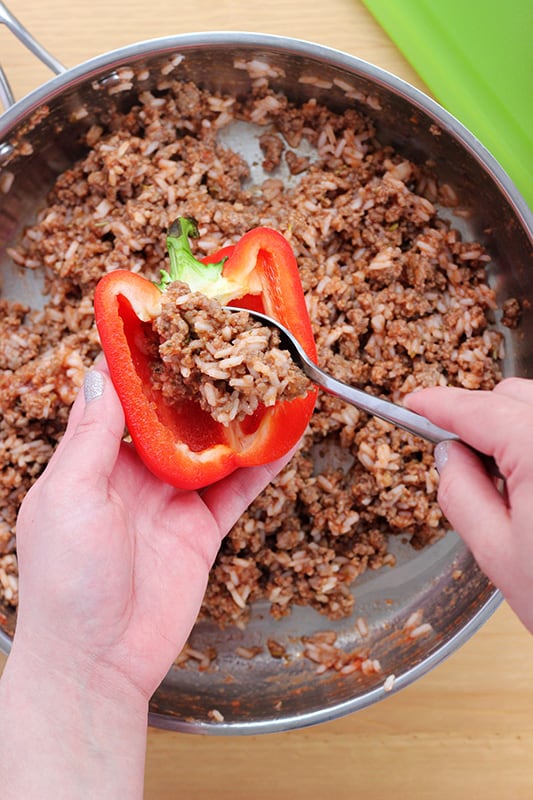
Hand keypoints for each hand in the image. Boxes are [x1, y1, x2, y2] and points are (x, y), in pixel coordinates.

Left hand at [0, 360, 293, 798]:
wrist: (97, 661)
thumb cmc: (66, 581)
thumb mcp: (70, 496)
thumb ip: (92, 436)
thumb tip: (101, 371)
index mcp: (94, 461)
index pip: (122, 397)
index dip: (144, 360)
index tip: (167, 321)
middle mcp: (135, 474)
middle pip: (176, 417)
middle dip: (202, 382)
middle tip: (231, 343)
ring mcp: (172, 501)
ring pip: (214, 448)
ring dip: (239, 418)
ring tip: (268, 380)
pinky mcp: (202, 530)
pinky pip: (238, 490)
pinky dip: (263, 465)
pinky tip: (286, 439)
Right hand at [406, 378, 532, 632]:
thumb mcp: (497, 554)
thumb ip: (461, 493)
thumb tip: (448, 456)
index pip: (478, 409)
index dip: (438, 405)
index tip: (416, 404)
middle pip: (512, 396)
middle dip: (480, 418)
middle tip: (463, 461)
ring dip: (515, 431)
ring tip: (511, 485)